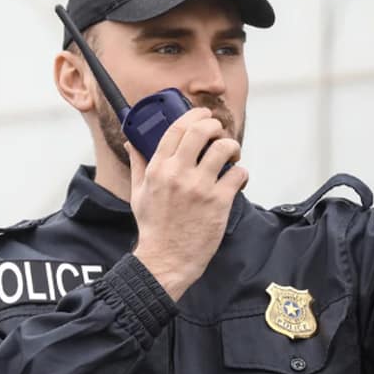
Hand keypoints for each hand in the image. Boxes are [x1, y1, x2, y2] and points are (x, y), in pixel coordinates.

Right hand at [128, 108, 247, 300]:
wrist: (165, 260)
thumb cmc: (153, 229)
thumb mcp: (138, 193)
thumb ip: (138, 164)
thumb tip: (131, 143)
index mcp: (158, 169)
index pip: (177, 129)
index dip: (194, 115)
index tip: (203, 114)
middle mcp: (178, 173)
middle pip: (202, 131)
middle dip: (215, 125)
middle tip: (219, 132)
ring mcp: (200, 187)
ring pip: (224, 148)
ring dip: (231, 147)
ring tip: (231, 154)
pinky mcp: (219, 202)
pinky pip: (238, 174)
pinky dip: (241, 173)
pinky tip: (237, 178)